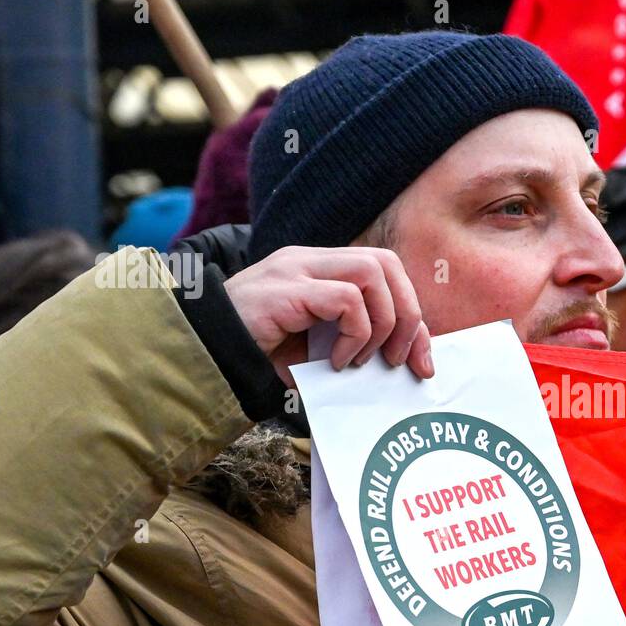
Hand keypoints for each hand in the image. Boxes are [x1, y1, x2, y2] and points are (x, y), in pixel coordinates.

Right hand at [224, 246, 433, 385]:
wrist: (203, 358)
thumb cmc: (257, 357)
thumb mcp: (316, 349)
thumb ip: (354, 345)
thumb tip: (403, 365)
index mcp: (319, 269)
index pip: (385, 271)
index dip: (412, 313)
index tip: (421, 359)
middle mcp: (309, 260)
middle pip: (386, 263)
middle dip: (408, 314)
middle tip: (400, 360)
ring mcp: (295, 270)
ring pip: (371, 273)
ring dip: (381, 324)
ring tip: (362, 361)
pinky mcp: (285, 290)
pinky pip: (345, 299)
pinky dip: (354, 334)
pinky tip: (337, 362)